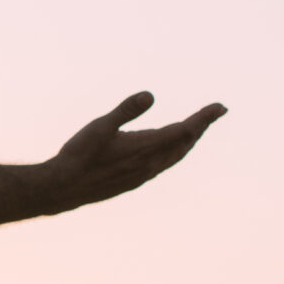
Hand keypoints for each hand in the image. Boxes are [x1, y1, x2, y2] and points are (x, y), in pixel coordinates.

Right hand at [37, 92, 225, 214]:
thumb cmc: (79, 155)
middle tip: (212, 114)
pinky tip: (165, 152)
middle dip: (200, 128)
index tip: (220, 107)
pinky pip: (163, 165)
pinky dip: (173, 153)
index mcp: (145, 148)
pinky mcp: (134, 181)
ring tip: (195, 131)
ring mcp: (142, 175)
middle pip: (184, 144)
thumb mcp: (100, 126)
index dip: (204, 118)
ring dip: (187, 142)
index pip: (184, 130)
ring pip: (174, 157)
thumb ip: (126, 110)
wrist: (63, 188)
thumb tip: (150, 95)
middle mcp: (149, 164)